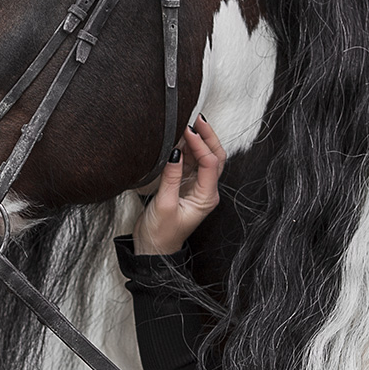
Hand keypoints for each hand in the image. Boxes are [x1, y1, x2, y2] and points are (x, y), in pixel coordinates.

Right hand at [133, 116, 225, 254]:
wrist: (153, 251)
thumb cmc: (161, 234)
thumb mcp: (164, 204)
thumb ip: (171, 176)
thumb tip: (176, 151)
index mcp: (206, 197)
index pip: (210, 162)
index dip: (200, 144)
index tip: (186, 130)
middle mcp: (206, 190)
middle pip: (215, 156)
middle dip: (207, 136)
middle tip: (195, 118)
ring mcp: (196, 187)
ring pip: (204, 157)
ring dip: (197, 141)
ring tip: (185, 125)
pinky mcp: (185, 185)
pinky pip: (191, 162)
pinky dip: (187, 149)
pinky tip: (178, 139)